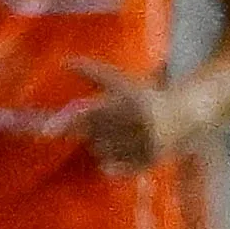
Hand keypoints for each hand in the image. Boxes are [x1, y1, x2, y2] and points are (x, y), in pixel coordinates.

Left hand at [59, 58, 185, 169]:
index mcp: (128, 99)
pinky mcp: (151, 159)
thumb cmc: (147, 96)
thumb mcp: (121, 82)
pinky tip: (116, 155)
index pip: (89, 112)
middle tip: (113, 122)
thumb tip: (65, 61)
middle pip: (93, 133)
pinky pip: (118, 166)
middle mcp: (137, 121)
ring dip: (103, 144)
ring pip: (102, 150)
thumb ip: (93, 73)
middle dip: (95, 129)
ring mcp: (145, 142)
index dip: (66, 122)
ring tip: (122, 134)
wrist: (186, 114)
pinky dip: (112, 163)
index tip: (43, 133)